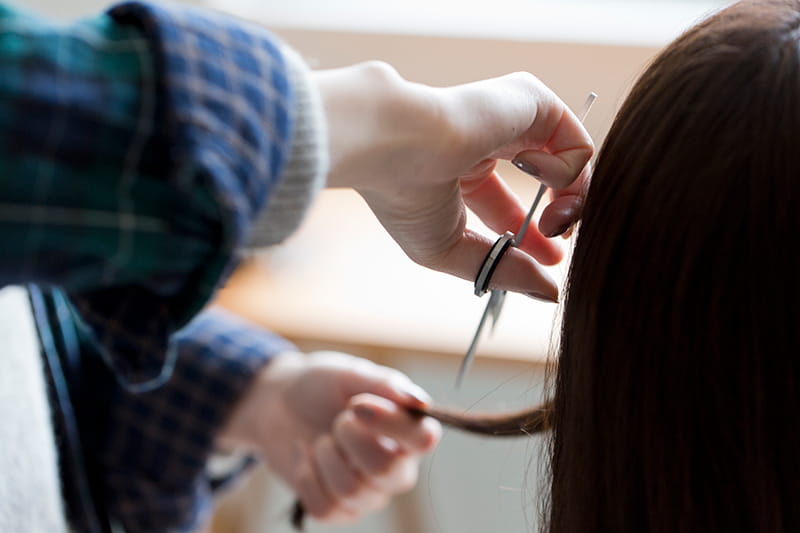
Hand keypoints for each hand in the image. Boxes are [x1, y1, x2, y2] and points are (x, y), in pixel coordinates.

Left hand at [217, 351, 441, 523]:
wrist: (277, 401)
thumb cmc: (322, 385)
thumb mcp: (351, 374)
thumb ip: (384, 384)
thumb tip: (420, 402)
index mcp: (406, 430)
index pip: (423, 439)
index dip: (392, 424)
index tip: (357, 405)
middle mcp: (395, 467)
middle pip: (386, 471)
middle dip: (351, 440)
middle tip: (339, 420)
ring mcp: (367, 493)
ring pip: (352, 491)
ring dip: (327, 456)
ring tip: (321, 439)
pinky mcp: (337, 509)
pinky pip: (325, 508)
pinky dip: (306, 476)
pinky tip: (305, 455)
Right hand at [314, 62, 592, 300]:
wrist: (392, 143)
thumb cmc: (404, 195)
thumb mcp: (452, 250)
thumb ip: (503, 270)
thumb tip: (549, 293)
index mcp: (460, 166)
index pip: (508, 204)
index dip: (532, 234)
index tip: (550, 260)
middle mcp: (488, 138)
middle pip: (544, 182)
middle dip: (562, 217)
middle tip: (559, 242)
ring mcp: (512, 117)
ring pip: (569, 163)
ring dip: (573, 202)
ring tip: (555, 224)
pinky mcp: (534, 100)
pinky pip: (577, 145)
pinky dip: (573, 178)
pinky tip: (544, 191)